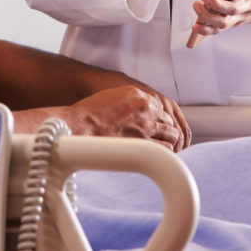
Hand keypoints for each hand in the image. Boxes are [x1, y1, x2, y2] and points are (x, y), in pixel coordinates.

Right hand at [64, 84, 190, 151]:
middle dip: (166, 129)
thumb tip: (135, 114)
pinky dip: (166, 152)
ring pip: (171, 133)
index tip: (157, 126)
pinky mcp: (144, 142)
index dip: (160, 119)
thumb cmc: (88, 115)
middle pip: (168, 119)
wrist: (79, 126)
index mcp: (137, 94)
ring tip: (165, 148)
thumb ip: (129, 104)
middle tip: (163, 138)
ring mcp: (146, 125)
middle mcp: (146, 107)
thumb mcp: (111, 98)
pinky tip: (160, 156)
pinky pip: (165, 148)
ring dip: (169, 141)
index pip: (160, 106)